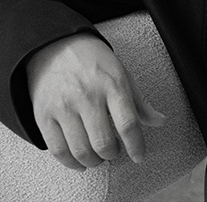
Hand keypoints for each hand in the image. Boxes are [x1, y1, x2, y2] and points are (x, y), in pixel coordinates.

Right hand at [26, 33, 165, 169]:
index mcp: (113, 85)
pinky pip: (58, 149)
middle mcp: (88, 96)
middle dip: (112, 155)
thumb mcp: (123, 74)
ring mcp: (64, 107)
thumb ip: (140, 102)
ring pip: (81, 150)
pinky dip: (70, 162)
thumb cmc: (93, 61)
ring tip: (98, 157)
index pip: (128, 123)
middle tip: (115, 153)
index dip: (136, 145)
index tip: (139, 156)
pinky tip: (79, 161)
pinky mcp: (44, 115)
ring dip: (93, 161)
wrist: (56, 47)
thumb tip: (159, 120)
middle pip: (103, 142)